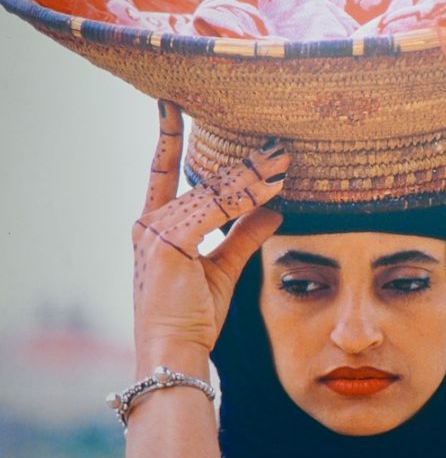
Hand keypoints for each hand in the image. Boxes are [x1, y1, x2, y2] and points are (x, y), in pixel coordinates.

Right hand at [132, 101, 287, 367]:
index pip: (162, 171)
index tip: (170, 105)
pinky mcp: (167, 243)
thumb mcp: (223, 269)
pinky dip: (246, 197)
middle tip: (277, 146)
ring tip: (284, 162)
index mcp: (156, 227)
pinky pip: (215, 209)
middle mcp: (150, 223)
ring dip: (253, 177)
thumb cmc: (192, 318)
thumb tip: (272, 210)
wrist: (174, 352)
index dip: (168, 137)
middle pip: (203, 180)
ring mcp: (155, 231)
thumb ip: (242, 234)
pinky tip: (272, 188)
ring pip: (213, 191)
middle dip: (242, 163)